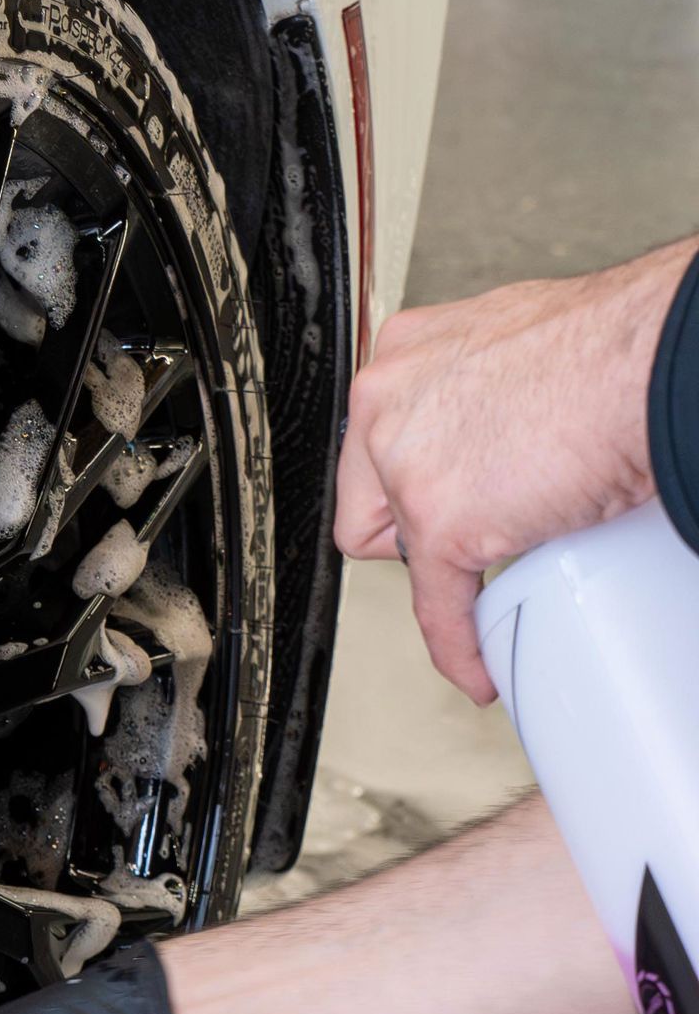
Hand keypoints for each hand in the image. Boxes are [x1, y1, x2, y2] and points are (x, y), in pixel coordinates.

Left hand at [334, 239, 694, 702]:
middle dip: (415, 523)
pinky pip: (438, 606)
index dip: (410, 478)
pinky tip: (475, 666)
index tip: (439, 494)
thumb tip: (498, 422)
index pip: (374, 440)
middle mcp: (389, 401)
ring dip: (448, 568)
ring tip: (490, 572)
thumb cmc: (613, 350)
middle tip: (473, 528)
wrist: (646, 362)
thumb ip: (482, 389)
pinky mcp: (440, 524)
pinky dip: (459, 644)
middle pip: (367, 498)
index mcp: (407, 353)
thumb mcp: (518, 347)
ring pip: (400, 553)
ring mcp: (407, 465)